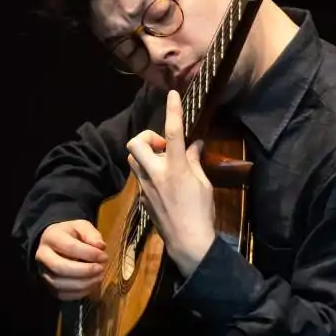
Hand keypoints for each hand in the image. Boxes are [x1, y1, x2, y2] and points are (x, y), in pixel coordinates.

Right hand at [35, 220, 107, 299]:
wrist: (54, 244)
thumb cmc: (70, 235)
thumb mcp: (81, 227)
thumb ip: (92, 234)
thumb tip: (100, 247)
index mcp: (51, 237)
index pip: (70, 247)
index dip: (89, 254)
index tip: (104, 256)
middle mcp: (43, 256)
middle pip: (60, 268)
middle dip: (84, 271)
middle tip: (101, 268)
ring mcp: (43, 273)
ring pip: (60, 284)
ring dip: (83, 283)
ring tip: (99, 277)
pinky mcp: (48, 286)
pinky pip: (62, 294)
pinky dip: (79, 293)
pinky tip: (91, 285)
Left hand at [126, 90, 215, 276]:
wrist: (188, 242)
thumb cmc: (202, 212)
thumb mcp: (202, 183)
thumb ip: (194, 161)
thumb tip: (194, 144)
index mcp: (175, 168)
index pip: (173, 132)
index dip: (173, 110)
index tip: (172, 94)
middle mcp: (156, 173)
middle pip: (136, 143)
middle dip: (147, 137)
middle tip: (163, 146)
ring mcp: (146, 186)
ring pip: (133, 159)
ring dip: (145, 154)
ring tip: (163, 162)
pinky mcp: (142, 198)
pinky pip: (140, 177)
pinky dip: (149, 173)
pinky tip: (164, 184)